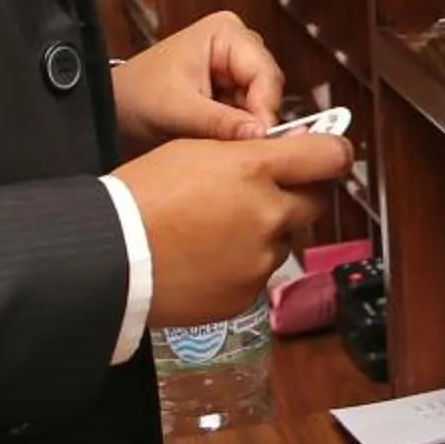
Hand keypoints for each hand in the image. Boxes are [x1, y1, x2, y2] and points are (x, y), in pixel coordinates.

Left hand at [110, 10, 284, 155]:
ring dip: (246, 124)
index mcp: (224, 31)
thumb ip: (220, 121)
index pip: (264, 71)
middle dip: (254, 117)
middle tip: (242, 146)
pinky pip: (250, 110)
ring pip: (261, 101)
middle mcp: (236, 42)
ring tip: (221, 140)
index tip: (260, 138)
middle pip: (267, 86)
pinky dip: (238, 127)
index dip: (264, 107)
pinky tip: (219, 137)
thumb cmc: (136, 96)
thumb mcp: (178, 110)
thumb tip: (259, 133)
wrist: (115, 108)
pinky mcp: (231, 85)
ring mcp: (235, 63)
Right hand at [116, 133, 352, 327]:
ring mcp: (260, 260)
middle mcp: (269, 215)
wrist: (110, 256)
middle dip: (299, 192)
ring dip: (266, 231)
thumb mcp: (196, 149)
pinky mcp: (246, 295)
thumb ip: (249, 150)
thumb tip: (287, 148)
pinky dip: (243, 264)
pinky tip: (207, 259)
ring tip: (217, 230)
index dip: (334, 152)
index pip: (330, 156)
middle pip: (316, 200)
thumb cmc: (143, 193)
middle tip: (267, 191)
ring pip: (284, 239)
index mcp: (257, 169)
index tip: (331, 153)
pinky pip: (259, 274)